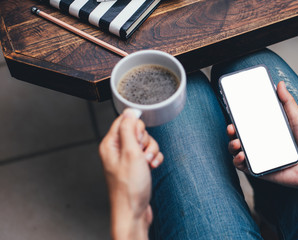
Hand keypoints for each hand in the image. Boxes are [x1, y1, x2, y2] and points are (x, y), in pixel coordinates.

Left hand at [99, 109, 162, 239]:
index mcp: (111, 144)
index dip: (136, 128)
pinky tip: (152, 167)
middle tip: (142, 155)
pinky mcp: (137, 166)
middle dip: (146, 142)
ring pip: (146, 143)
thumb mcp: (130, 153)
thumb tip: (130, 111)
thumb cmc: (129, 188)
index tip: (138, 140)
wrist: (133, 211)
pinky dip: (154, 159)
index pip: (124, 121)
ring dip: (151, 152)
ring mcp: (128, 158)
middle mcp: (118, 150)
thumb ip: (129, 129)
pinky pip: (149, 154)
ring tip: (147, 164)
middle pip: (138, 131)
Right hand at [227, 81, 297, 189]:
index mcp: (267, 130)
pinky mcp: (259, 170)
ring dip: (231, 145)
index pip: (248, 123)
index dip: (238, 118)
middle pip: (238, 135)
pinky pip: (242, 166)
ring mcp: (258, 157)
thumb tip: (280, 84)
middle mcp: (260, 143)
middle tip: (231, 127)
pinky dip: (238, 161)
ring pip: (236, 150)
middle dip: (230, 131)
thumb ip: (288, 102)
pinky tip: (242, 155)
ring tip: (237, 143)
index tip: (233, 111)